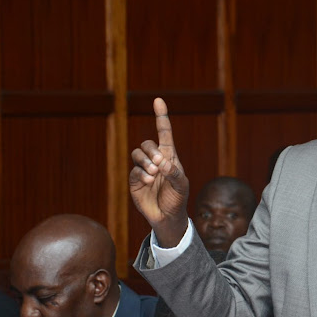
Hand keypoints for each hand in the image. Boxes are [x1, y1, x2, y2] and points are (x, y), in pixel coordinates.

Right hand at [129, 98, 189, 246]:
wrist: (168, 216)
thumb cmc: (178, 198)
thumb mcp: (182, 184)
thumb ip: (174, 172)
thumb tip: (162, 162)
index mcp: (169, 156)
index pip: (164, 132)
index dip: (161, 116)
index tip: (158, 100)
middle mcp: (155, 159)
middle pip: (147, 143)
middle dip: (151, 151)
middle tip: (159, 165)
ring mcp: (144, 169)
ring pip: (137, 154)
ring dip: (146, 162)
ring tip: (154, 174)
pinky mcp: (134, 180)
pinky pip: (134, 170)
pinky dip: (141, 175)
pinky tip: (149, 182)